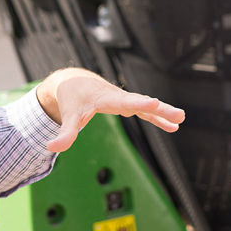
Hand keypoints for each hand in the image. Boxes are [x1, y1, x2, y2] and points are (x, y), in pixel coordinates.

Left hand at [36, 68, 184, 151]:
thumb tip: (49, 148)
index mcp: (105, 98)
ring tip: (180, 119)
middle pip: (141, 102)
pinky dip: (158, 118)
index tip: (154, 103)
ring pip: (147, 106)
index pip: (123, 101)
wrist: (74, 81)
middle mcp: (118, 97)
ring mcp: (125, 100)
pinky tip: (173, 127)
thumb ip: (63, 133)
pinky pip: (145, 112)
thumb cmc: (71, 98)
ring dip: (163, 113)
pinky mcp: (127, 104)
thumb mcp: (68, 116)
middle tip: (178, 114)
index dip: (138, 103)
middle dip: (159, 108)